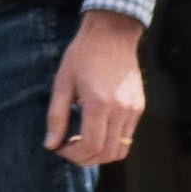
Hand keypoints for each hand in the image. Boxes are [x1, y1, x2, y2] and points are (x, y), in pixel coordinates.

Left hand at [44, 11, 146, 167]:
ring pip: (120, 150)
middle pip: (106, 153)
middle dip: (84, 158)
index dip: (73, 155)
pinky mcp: (139, 107)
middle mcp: (121, 110)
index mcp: (99, 103)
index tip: (59, 148)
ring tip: (82, 142)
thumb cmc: (83, 55)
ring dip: (99, 154)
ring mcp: (133, 109)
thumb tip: (51, 145)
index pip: (91, 146)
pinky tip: (96, 129)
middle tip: (68, 148)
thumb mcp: (62, 83)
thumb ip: (56, 117)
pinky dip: (111, 142)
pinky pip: (127, 137)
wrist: (112, 33)